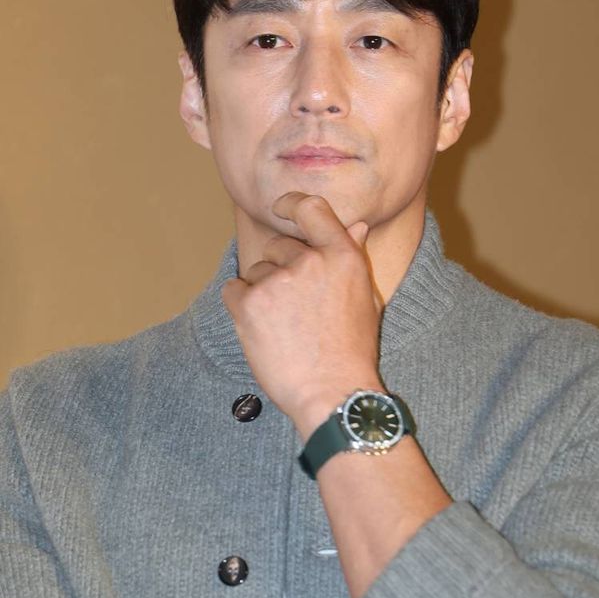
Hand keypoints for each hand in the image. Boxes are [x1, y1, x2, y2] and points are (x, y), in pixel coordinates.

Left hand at [221, 192, 383, 423]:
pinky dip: (241, 307)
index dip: (292, 203)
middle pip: (278, 247)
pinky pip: (233, 290)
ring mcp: (278, 282)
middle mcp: (310, 262)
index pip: (312, 209)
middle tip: (296, 309)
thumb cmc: (352, 350)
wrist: (332, 393)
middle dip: (281, 271)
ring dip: (263, 293)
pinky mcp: (250, 304)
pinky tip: (262, 330)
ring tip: (284, 328)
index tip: (281, 207)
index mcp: (343, 257)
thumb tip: (356, 225)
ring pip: (255, 272)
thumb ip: (354, 257)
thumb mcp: (365, 298)